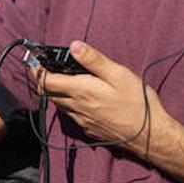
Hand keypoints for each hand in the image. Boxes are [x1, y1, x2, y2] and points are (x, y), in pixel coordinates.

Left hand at [35, 41, 180, 159]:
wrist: (150, 136)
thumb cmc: (138, 104)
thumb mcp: (119, 75)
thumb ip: (94, 60)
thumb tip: (74, 46)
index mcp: (80, 91)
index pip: (46, 81)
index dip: (36, 70)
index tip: (34, 61)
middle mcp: (76, 107)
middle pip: (48, 93)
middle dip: (43, 80)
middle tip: (46, 67)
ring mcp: (81, 120)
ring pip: (59, 104)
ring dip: (56, 92)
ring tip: (64, 79)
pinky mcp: (88, 128)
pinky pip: (71, 114)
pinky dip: (68, 103)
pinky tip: (81, 98)